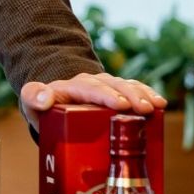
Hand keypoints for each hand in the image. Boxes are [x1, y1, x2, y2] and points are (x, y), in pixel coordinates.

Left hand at [20, 72, 166, 114]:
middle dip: (130, 96)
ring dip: (142, 95)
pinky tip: (160, 103)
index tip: (120, 105)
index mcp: (72, 87)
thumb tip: (46, 99)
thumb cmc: (45, 108)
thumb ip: (33, 98)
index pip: (90, 89)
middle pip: (113, 86)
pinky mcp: (118, 92)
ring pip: (127, 86)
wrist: (55, 102)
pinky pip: (135, 89)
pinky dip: (148, 94)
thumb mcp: (32, 103)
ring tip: (156, 106)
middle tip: (143, 109)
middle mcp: (92, 83)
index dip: (106, 96)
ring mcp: (107, 86)